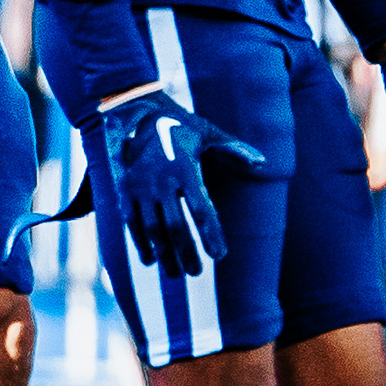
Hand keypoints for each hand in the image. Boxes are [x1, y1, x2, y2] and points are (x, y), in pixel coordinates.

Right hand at [98, 88, 263, 277]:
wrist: (136, 111)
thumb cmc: (180, 125)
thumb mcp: (209, 132)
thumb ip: (235, 149)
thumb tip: (262, 162)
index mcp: (186, 168)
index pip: (202, 210)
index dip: (211, 235)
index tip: (219, 256)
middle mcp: (162, 180)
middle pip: (175, 226)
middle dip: (186, 252)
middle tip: (197, 273)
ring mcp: (140, 186)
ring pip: (152, 229)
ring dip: (163, 254)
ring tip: (175, 274)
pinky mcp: (124, 189)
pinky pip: (131, 222)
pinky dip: (139, 242)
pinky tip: (150, 260)